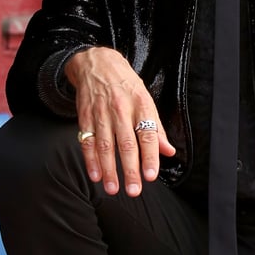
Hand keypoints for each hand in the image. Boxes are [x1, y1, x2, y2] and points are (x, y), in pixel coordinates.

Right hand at [65, 47, 174, 196]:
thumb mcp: (146, 100)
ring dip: (109, 170)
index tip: (150, 176)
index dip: (149, 156)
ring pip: (105, 146)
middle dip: (130, 170)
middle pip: (126, 144)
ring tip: (113, 189)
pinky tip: (95, 175)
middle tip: (134, 190)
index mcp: (141, 106)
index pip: (147, 134)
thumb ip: (157, 129)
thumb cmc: (126, 85)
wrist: (97, 64)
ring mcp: (101, 114)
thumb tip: (168, 152)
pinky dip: (90, 160)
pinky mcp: (85, 117)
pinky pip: (87, 141)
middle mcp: (121, 110)